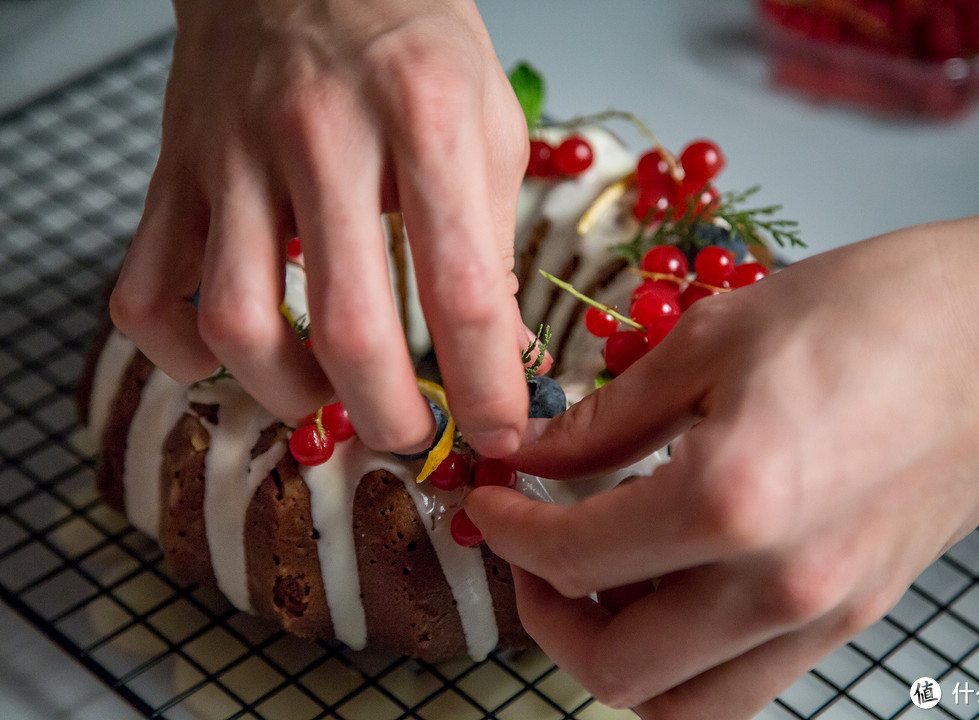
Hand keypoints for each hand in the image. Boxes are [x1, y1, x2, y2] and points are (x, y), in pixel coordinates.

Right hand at [109, 0, 529, 455]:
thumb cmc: (407, 37)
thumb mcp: (486, 119)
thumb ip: (493, 236)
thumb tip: (500, 351)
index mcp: (423, 117)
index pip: (463, 289)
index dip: (488, 386)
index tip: (500, 433)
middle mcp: (321, 134)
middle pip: (348, 326)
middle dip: (390, 416)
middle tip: (413, 436)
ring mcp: (233, 153)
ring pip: (233, 320)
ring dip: (285, 392)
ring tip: (325, 394)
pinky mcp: (174, 169)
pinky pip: (142, 289)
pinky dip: (176, 353)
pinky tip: (228, 355)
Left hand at [467, 195, 978, 716]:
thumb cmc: (887, 309)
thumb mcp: (718, 336)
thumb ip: (609, 414)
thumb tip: (533, 452)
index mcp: (733, 499)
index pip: (575, 555)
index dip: (508, 530)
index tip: (486, 500)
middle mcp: (780, 583)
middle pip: (616, 667)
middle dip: (543, 613)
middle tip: (525, 549)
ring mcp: (825, 614)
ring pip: (682, 705)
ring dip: (613, 655)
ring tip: (590, 582)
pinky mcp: (856, 616)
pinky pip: (746, 686)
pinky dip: (684, 663)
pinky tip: (669, 588)